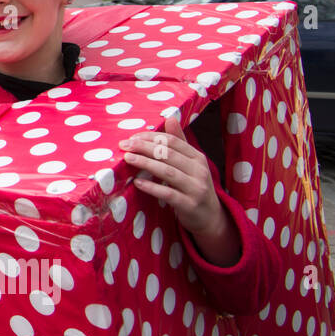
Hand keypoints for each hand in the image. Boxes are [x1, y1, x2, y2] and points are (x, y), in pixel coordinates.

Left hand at [121, 115, 237, 265]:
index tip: (132, 137)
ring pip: (168, 172)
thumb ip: (179, 143)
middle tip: (125, 145)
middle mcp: (199, 171)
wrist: (209, 217)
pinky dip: (152, 187)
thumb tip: (169, 118)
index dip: (152, 137)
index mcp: (198, 157)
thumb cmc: (194, 186)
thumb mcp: (190, 164)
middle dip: (145, 148)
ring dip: (145, 163)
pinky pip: (168, 194)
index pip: (173, 141)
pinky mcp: (189, 205)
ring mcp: (196, 188)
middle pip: (169, 154)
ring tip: (128, 159)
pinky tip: (138, 182)